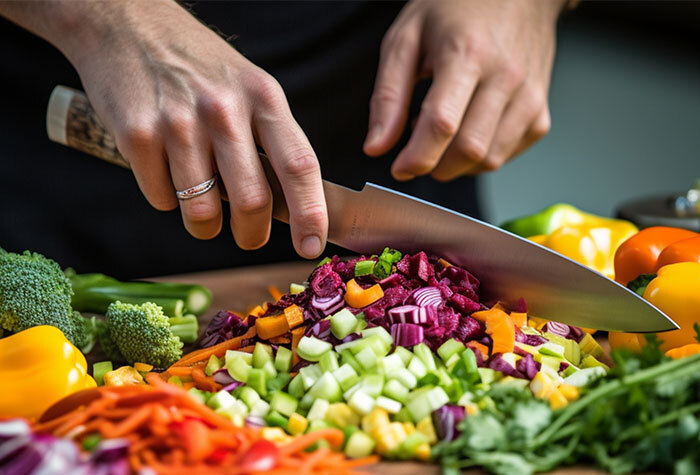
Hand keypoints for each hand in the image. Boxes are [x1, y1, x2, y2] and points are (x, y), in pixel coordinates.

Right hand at [57, 1, 326, 256]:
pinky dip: (167, 199)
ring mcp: (178, 123)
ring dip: (205, 225)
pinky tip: (165, 169)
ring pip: (202, 211)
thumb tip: (290, 205)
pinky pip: (161, 199)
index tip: (312, 246)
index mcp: (263, 97)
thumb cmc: (198, 66)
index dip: (310, 213)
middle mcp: (224, 110)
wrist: (127, 24)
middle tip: (249, 237)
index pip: (298, 164)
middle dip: (252, 235)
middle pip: (252, 200)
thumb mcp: (249, 86)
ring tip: (202, 206)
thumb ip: (271, 139)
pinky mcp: (137, 135)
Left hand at [364, 0, 562, 180]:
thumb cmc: (456, 11)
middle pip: (468, 149)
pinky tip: (468, 130)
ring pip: (489, 160)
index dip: (416, 157)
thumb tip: (376, 147)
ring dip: (457, 163)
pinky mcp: (540, 113)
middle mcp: (505, 76)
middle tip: (419, 147)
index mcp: (467, 53)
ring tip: (443, 131)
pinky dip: (480, 156)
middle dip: (434, 165)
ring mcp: (529, 96)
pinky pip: (506, 155)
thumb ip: (387, 97)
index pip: (442, 123)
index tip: (399, 168)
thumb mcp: (406, 40)